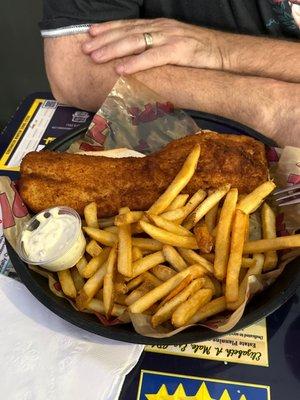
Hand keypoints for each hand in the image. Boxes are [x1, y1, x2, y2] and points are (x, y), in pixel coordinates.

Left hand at [82, 18, 223, 73]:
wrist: (225, 52)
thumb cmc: (198, 52)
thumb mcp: (174, 44)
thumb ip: (156, 48)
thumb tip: (137, 59)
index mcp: (159, 26)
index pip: (128, 25)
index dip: (108, 29)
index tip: (90, 34)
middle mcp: (161, 28)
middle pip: (127, 32)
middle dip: (104, 40)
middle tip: (85, 48)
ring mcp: (170, 38)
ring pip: (135, 42)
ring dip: (113, 49)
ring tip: (95, 57)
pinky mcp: (179, 51)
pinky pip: (153, 57)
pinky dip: (135, 63)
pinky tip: (121, 69)